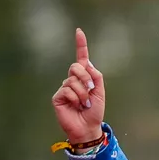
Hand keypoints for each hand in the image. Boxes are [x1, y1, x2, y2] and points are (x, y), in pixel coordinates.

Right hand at [51, 28, 105, 143]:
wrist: (88, 127)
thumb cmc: (94, 111)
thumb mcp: (100, 92)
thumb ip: (96, 76)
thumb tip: (87, 64)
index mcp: (84, 77)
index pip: (81, 58)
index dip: (80, 45)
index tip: (79, 32)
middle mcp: (73, 80)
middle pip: (76, 67)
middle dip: (85, 77)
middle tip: (90, 91)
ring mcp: (64, 88)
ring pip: (72, 80)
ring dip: (82, 93)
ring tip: (84, 104)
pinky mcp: (58, 97)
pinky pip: (67, 90)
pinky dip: (75, 98)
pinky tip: (76, 106)